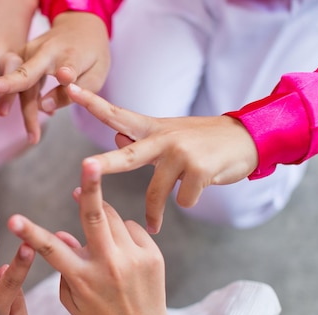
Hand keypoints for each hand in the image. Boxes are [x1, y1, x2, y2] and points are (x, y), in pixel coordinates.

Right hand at [0, 12, 110, 142]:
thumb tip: (44, 107)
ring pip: (18, 84)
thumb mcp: (95, 75)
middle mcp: (46, 52)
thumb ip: (74, 92)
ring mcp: (28, 53)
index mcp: (71, 54)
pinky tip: (34, 124)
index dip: (67, 71)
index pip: (68, 64)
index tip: (65, 76)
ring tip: (32, 137)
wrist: (78, 26)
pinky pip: (17, 82)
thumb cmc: (90, 53)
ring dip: (20, 110)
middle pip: (27, 76)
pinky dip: (22, 104)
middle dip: (10, 90)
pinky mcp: (21, 58)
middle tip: (0, 112)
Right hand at [8, 158, 167, 314]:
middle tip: (88, 162)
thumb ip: (63, 265)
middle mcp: (108, 266)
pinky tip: (124, 253)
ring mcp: (133, 260)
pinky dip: (123, 233)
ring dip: (101, 217)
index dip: (29, 232)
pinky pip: (133, 228)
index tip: (12, 219)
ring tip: (101, 239)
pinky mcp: (153, 256)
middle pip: (94, 217)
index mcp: (82, 279)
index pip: (50, 249)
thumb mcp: (72, 298)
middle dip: (90, 186)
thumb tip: (63, 232)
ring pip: (113, 218)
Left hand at [67, 83, 258, 233]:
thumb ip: (143, 139)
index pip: (117, 114)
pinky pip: (182, 200)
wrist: (248, 139)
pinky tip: (199, 189)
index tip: (70, 88)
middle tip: (86, 167)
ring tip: (154, 224)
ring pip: (156, 194)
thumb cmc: (202, 141)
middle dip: (105, 164)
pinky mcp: (199, 169)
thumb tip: (116, 134)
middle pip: (128, 156)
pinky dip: (188, 201)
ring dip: (154, 213)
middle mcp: (163, 138)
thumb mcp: (170, 134)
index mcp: (152, 129)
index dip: (93, 102)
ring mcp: (181, 153)